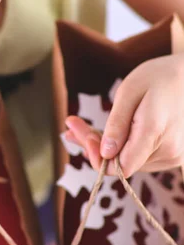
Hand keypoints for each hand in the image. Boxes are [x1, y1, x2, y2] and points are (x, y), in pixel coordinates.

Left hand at [64, 54, 183, 177]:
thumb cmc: (159, 77)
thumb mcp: (130, 91)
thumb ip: (117, 123)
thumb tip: (105, 153)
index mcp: (154, 133)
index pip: (121, 167)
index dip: (96, 157)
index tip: (79, 132)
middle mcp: (168, 151)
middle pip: (121, 164)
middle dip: (93, 146)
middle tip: (72, 123)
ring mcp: (172, 156)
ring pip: (128, 161)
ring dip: (104, 146)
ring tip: (84, 125)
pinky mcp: (170, 155)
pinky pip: (138, 156)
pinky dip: (119, 146)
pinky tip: (104, 131)